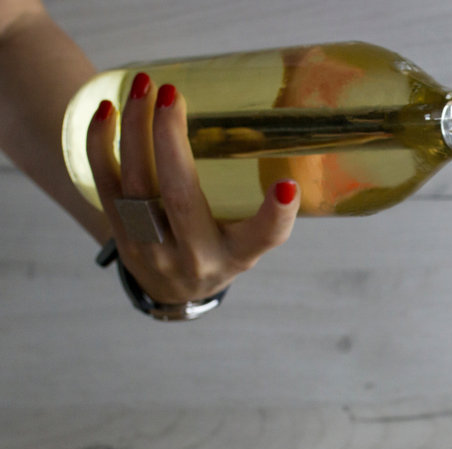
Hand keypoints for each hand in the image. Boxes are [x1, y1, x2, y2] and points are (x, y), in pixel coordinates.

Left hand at [86, 72, 298, 303]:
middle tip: (171, 94)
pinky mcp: (121, 236)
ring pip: (136, 186)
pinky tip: (107, 112)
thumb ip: (255, 201)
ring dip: (134, 131)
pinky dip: (101, 145)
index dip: (276, 214)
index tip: (286, 187)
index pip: (263, 237)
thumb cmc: (218, 252)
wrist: (171, 292)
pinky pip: (105, 185)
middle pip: (180, 198)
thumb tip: (267, 131)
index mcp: (237, 254)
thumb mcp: (246, 239)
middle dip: (171, 140)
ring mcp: (153, 249)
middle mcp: (196, 256)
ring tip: (141, 88)